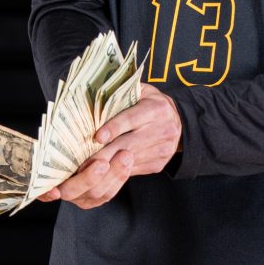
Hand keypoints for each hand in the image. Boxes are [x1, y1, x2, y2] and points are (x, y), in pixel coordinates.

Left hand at [38, 83, 182, 210]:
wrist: (182, 123)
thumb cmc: (152, 104)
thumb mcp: (143, 91)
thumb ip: (124, 93)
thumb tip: (95, 94)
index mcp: (156, 109)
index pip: (132, 118)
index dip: (114, 127)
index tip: (97, 136)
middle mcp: (162, 130)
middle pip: (127, 144)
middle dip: (103, 154)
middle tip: (81, 161)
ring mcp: (161, 150)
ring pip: (128, 161)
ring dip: (105, 167)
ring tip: (84, 170)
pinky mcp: (158, 164)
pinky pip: (132, 170)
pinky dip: (114, 171)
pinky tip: (99, 173)